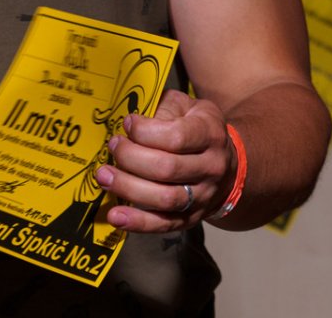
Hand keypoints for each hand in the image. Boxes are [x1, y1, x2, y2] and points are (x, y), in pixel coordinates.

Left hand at [94, 89, 234, 232]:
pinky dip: (138, 222)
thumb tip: (131, 124)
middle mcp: (212, 167)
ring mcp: (203, 196)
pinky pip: (164, 224)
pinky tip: (116, 216)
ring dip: (129, 188)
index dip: (145, 132)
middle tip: (113, 146)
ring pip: (165, 198)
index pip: (177, 137)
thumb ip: (162, 108)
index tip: (127, 123)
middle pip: (167, 169)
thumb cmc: (197, 128)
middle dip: (131, 158)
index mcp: (210, 134)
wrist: (226, 164)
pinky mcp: (192, 218)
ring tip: (104, 177)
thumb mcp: (187, 107)